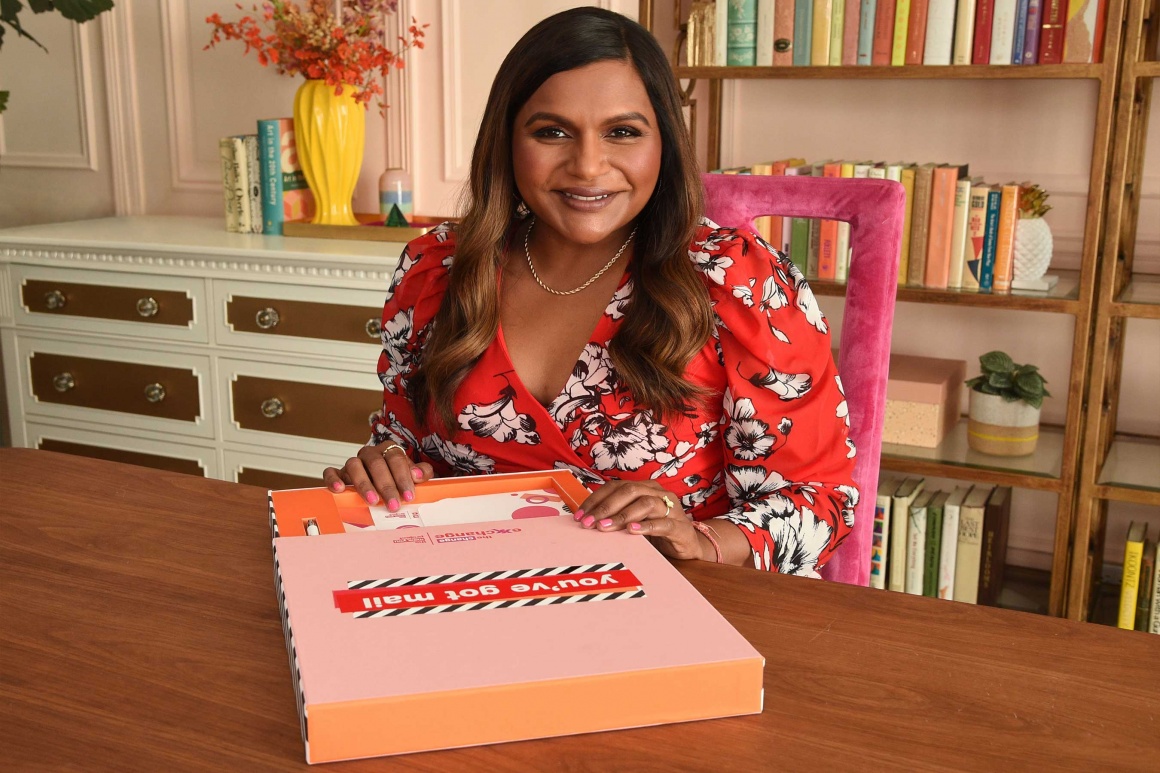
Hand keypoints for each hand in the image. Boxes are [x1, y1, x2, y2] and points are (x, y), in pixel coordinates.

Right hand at [322, 443, 434, 510]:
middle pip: (376, 463)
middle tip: (393, 504)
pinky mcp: (339, 473)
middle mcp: (370, 454)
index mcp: (388, 450)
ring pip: (354, 465)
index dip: (403, 477)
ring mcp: (353, 463)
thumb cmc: (397, 478)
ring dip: (364, 484)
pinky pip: (331, 472)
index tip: (408, 495)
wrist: (381, 482)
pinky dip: (334, 479)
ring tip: (373, 501)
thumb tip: (418, 475)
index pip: (396, 458)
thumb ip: (421, 472)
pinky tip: (340, 489)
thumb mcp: (413, 475)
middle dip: (386, 485)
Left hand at [576, 480, 708, 561]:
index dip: (596, 499)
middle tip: (588, 523)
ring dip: (622, 515)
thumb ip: (616, 517)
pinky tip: (632, 531)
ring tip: (605, 527)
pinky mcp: (680, 527)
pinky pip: (663, 523)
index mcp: (644, 488)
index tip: (580, 515)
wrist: (689, 544)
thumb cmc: (657, 530)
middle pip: (629, 491)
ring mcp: (671, 508)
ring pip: (645, 503)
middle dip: (605, 507)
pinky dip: (646, 526)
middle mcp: (658, 493)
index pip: (615, 487)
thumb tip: (587, 520)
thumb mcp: (634, 520)